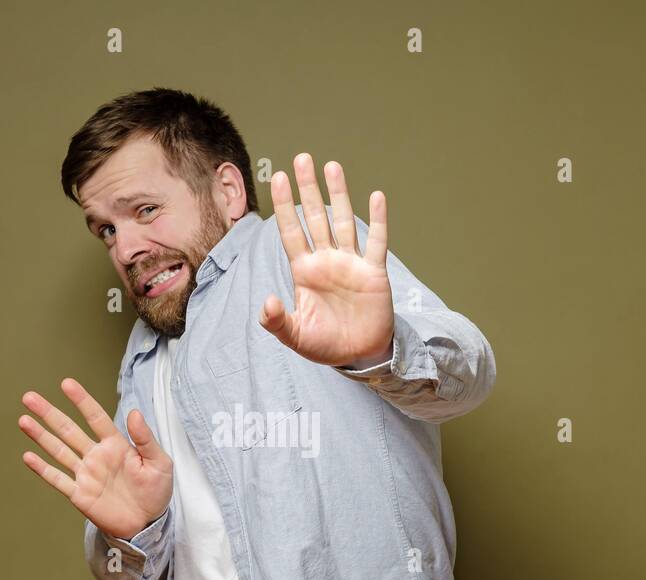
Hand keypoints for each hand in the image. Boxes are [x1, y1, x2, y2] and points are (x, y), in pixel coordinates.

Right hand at [19, 379, 172, 539]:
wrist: (147, 523)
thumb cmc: (156, 491)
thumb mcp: (160, 463)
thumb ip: (146, 439)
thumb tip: (134, 412)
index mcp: (115, 445)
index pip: (95, 417)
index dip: (82, 400)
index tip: (67, 384)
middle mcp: (96, 455)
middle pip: (69, 430)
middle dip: (49, 413)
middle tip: (30, 397)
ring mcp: (85, 474)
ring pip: (58, 450)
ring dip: (41, 436)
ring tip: (23, 420)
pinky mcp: (79, 494)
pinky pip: (58, 479)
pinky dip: (43, 469)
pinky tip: (28, 456)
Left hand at [260, 153, 394, 367]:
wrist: (358, 355)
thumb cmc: (325, 344)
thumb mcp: (295, 336)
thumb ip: (277, 322)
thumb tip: (266, 303)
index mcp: (305, 271)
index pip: (291, 232)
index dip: (283, 206)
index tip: (277, 178)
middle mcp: (326, 260)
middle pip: (315, 217)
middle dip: (308, 188)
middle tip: (301, 158)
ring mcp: (351, 263)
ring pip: (344, 221)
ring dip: (339, 194)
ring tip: (331, 166)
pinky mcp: (373, 272)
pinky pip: (377, 242)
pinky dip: (379, 220)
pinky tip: (376, 196)